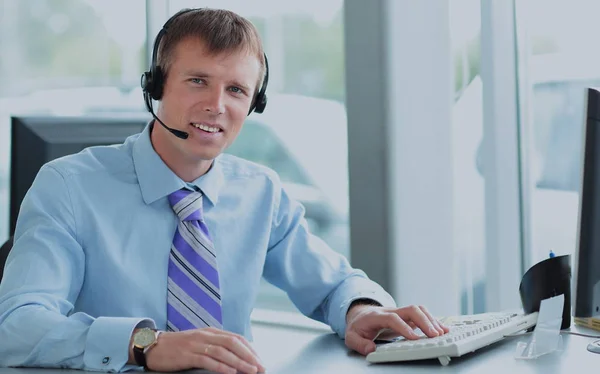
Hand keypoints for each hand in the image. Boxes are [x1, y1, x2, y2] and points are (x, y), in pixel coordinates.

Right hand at [144, 327, 265, 373]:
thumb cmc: (178, 346)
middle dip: (249, 356)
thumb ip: (216, 346)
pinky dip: (221, 366)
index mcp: (211, 331)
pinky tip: (230, 372)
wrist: (153, 346)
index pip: (236, 338)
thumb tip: (236, 357)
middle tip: (260, 367)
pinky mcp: (187, 354)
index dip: (250, 349)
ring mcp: (196, 344)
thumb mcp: (200, 342)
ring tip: (250, 370)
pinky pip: (207, 360)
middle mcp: (206, 335)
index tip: (260, 360)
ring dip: (239, 362)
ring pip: (223, 351)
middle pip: (233, 343)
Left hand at [345, 304, 449, 355]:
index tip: (415, 338)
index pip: (392, 318)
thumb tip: (371, 349)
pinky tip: (443, 329)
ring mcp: (400, 312)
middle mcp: (391, 311)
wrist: (360, 315)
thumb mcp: (351, 337)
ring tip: (442, 333)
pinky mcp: (407, 316)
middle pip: (410, 309)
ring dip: (431, 320)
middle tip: (434, 335)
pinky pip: (422, 314)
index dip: (404, 327)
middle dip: (424, 321)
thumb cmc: (358, 327)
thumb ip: (359, 343)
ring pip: (418, 310)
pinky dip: (433, 321)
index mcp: (377, 316)